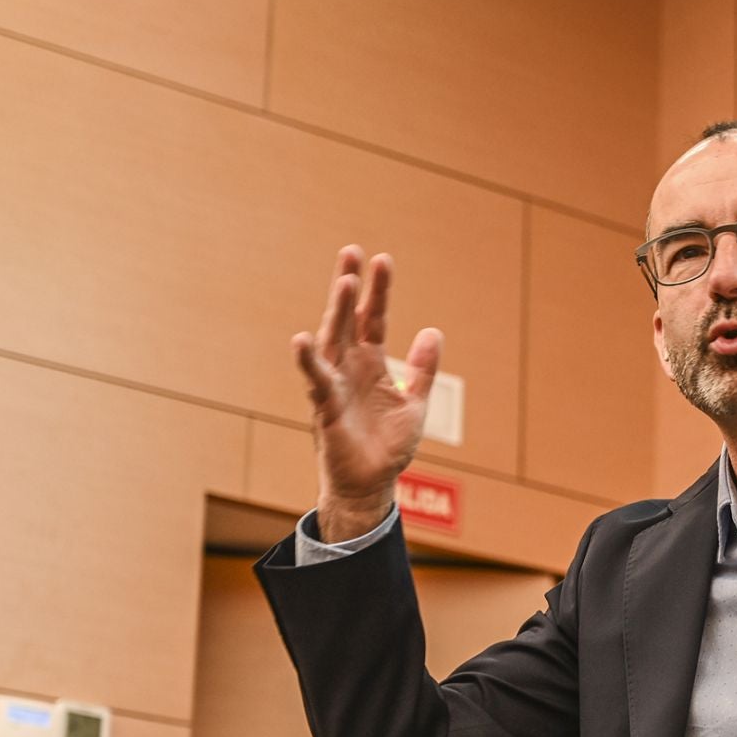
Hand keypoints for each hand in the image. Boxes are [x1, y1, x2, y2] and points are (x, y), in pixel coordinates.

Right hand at [291, 246, 441, 541]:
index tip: (382, 259)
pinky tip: (302, 339)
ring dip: (336, 312)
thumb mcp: (414, 402)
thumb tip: (433, 331)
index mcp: (371, 363)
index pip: (373, 319)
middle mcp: (349, 367)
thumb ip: (422, 369)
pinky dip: (309, 361)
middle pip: (348, 319)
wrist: (371, 484)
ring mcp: (335, 385)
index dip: (379, 291)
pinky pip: (316, 381)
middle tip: (352, 252)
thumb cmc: (386, 445)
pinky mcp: (326, 408)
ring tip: (344, 281)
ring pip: (332, 341)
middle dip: (350, 286)